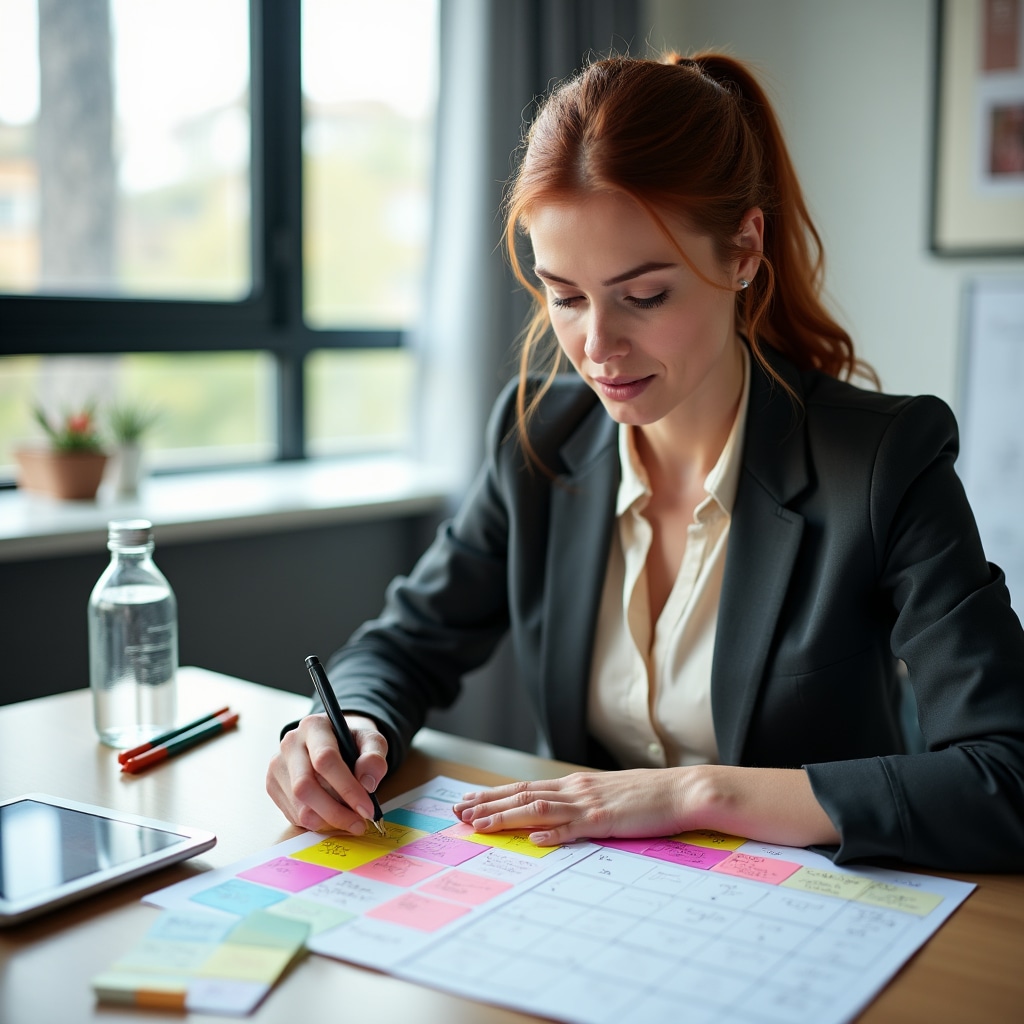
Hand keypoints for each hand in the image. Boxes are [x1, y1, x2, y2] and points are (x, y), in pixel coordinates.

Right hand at [266, 713, 387, 834]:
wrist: (332, 743)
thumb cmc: (351, 742)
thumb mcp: (371, 741)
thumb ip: (375, 757)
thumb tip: (367, 783)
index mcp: (314, 726)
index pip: (325, 759)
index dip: (347, 787)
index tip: (367, 808)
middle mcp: (290, 743)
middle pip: (304, 786)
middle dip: (335, 811)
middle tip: (359, 824)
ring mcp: (278, 765)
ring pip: (298, 805)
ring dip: (327, 820)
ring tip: (349, 819)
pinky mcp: (273, 785)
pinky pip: (293, 814)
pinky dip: (316, 822)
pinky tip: (332, 815)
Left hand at [452, 768, 699, 845]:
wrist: (683, 790)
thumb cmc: (649, 796)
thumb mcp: (609, 796)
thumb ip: (583, 804)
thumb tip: (559, 816)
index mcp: (576, 784)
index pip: (525, 787)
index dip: (494, 795)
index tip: (469, 800)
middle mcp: (576, 789)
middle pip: (522, 795)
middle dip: (487, 804)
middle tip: (457, 812)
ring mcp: (589, 804)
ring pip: (538, 809)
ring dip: (506, 817)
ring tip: (479, 824)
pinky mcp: (606, 820)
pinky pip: (573, 828)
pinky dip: (551, 834)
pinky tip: (533, 839)